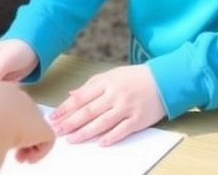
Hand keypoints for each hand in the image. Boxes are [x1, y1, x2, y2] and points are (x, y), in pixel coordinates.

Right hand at [0, 81, 55, 163]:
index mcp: (3, 88)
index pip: (9, 102)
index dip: (4, 118)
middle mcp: (21, 97)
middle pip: (24, 116)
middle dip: (16, 132)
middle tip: (6, 145)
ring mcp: (34, 112)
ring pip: (35, 129)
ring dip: (26, 144)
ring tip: (17, 155)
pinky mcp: (43, 128)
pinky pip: (46, 141)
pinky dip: (38, 152)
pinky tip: (24, 157)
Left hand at [48, 64, 165, 146]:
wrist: (164, 80)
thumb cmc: (135, 77)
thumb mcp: (111, 75)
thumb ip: (91, 86)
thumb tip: (71, 94)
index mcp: (106, 82)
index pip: (81, 97)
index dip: (65, 108)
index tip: (53, 117)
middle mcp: (115, 95)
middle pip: (88, 111)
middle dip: (70, 122)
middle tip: (56, 130)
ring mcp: (127, 107)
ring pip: (102, 122)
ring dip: (85, 132)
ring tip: (72, 139)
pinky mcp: (138, 119)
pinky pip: (122, 130)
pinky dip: (111, 137)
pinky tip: (99, 143)